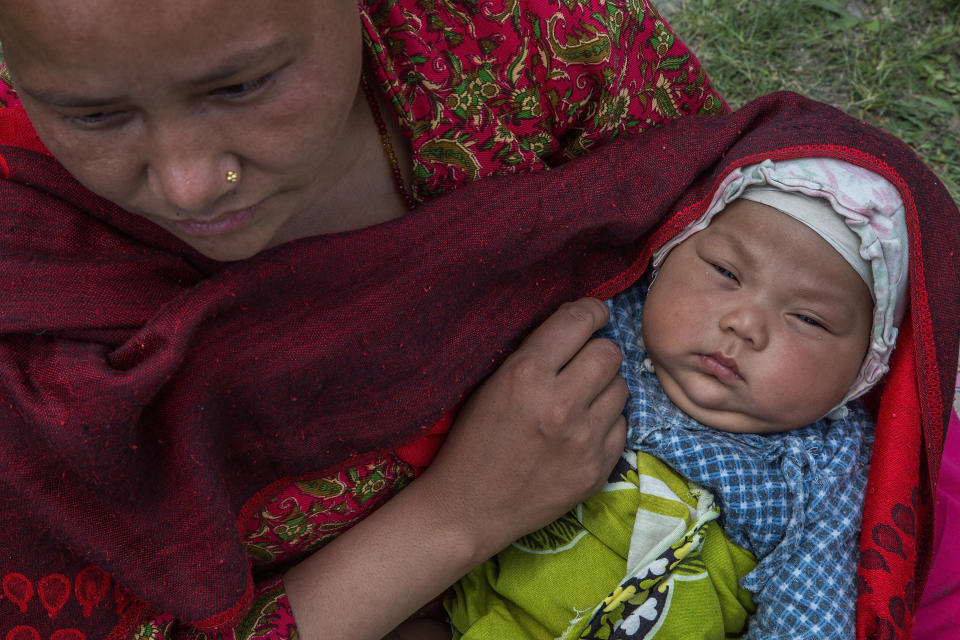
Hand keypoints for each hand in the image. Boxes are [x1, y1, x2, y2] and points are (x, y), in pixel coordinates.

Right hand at [419, 297, 627, 558]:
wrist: (468, 508)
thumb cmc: (472, 440)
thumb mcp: (489, 384)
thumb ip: (533, 353)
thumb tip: (576, 324)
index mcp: (526, 374)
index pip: (579, 321)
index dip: (591, 311)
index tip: (592, 315)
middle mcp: (561, 404)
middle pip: (610, 352)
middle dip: (598, 351)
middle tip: (582, 362)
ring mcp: (584, 440)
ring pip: (621, 388)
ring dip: (604, 387)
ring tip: (579, 399)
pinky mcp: (597, 469)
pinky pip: (622, 426)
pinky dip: (605, 423)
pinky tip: (580, 431)